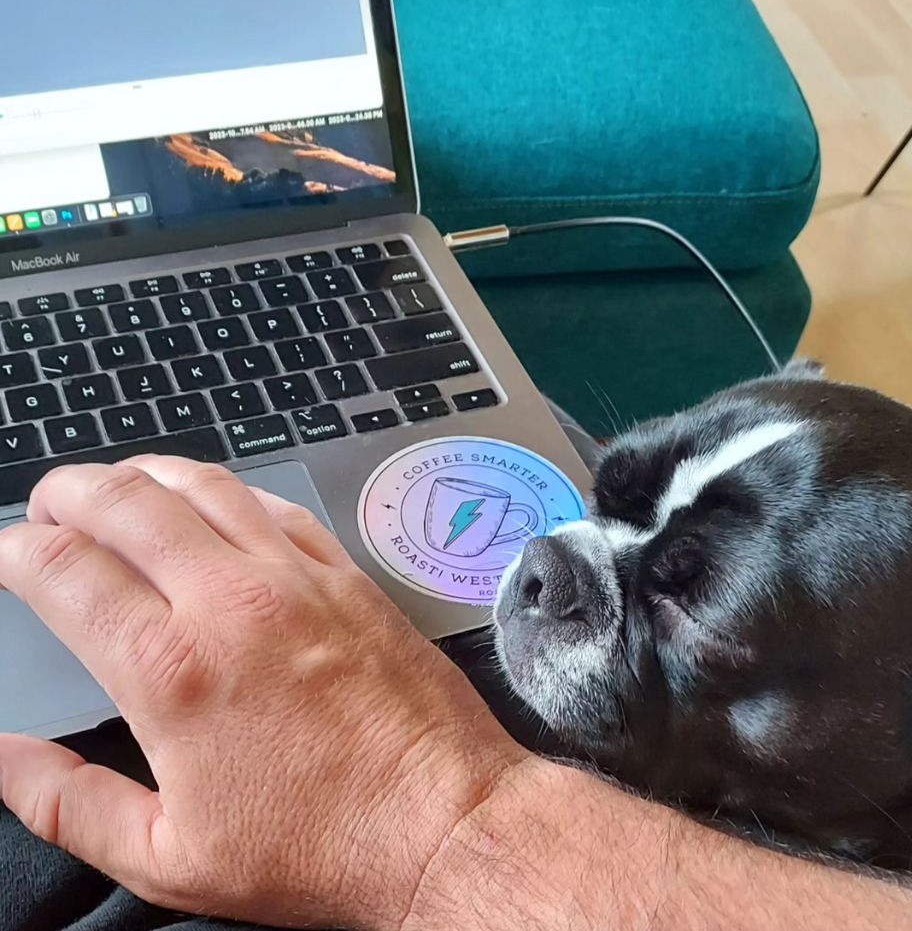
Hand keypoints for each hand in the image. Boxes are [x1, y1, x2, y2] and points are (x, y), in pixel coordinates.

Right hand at [0, 457, 532, 930]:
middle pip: (125, 500)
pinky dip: (229, 492)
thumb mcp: (165, 857)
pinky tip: (214, 505)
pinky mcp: (353, 580)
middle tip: (47, 508)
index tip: (4, 556)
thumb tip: (2, 759)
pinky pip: (278, 506)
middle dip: (67, 492)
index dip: (13, 550)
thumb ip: (65, 803)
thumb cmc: (321, 848)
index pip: (61, 568)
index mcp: (170, 669)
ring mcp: (301, 582)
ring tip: (114, 488)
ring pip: (205, 485)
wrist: (446, 824)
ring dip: (144, 475)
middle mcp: (233, 604)